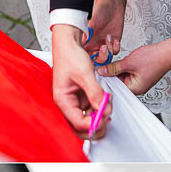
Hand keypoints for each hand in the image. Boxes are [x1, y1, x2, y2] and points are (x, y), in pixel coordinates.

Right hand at [50, 23, 106, 139]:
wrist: (70, 45)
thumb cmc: (69, 56)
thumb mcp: (84, 74)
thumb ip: (94, 92)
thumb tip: (103, 109)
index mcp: (63, 100)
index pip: (77, 122)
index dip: (93, 123)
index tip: (104, 117)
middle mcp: (68, 103)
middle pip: (80, 127)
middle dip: (96, 124)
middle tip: (107, 117)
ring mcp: (75, 101)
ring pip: (88, 119)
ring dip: (100, 114)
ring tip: (107, 102)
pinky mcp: (82, 97)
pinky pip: (92, 108)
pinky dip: (101, 106)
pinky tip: (105, 99)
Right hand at [87, 0, 125, 61]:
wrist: (112, 3)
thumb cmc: (101, 9)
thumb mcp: (94, 21)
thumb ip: (90, 32)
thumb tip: (85, 41)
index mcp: (86, 41)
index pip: (85, 56)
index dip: (88, 59)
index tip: (93, 56)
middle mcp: (94, 43)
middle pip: (96, 60)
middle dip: (101, 57)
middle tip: (103, 48)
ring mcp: (103, 43)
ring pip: (106, 57)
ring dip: (109, 51)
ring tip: (109, 39)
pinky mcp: (113, 41)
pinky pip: (114, 51)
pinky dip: (115, 48)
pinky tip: (115, 41)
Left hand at [100, 36, 170, 98]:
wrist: (169, 51)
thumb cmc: (155, 58)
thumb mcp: (129, 62)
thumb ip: (113, 68)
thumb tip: (102, 71)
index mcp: (135, 89)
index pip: (114, 87)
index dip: (105, 79)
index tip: (98, 72)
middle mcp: (137, 87)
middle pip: (117, 81)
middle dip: (111, 72)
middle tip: (104, 63)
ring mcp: (139, 80)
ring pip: (121, 75)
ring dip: (116, 67)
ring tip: (114, 59)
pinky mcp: (140, 74)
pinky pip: (127, 71)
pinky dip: (123, 65)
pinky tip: (121, 59)